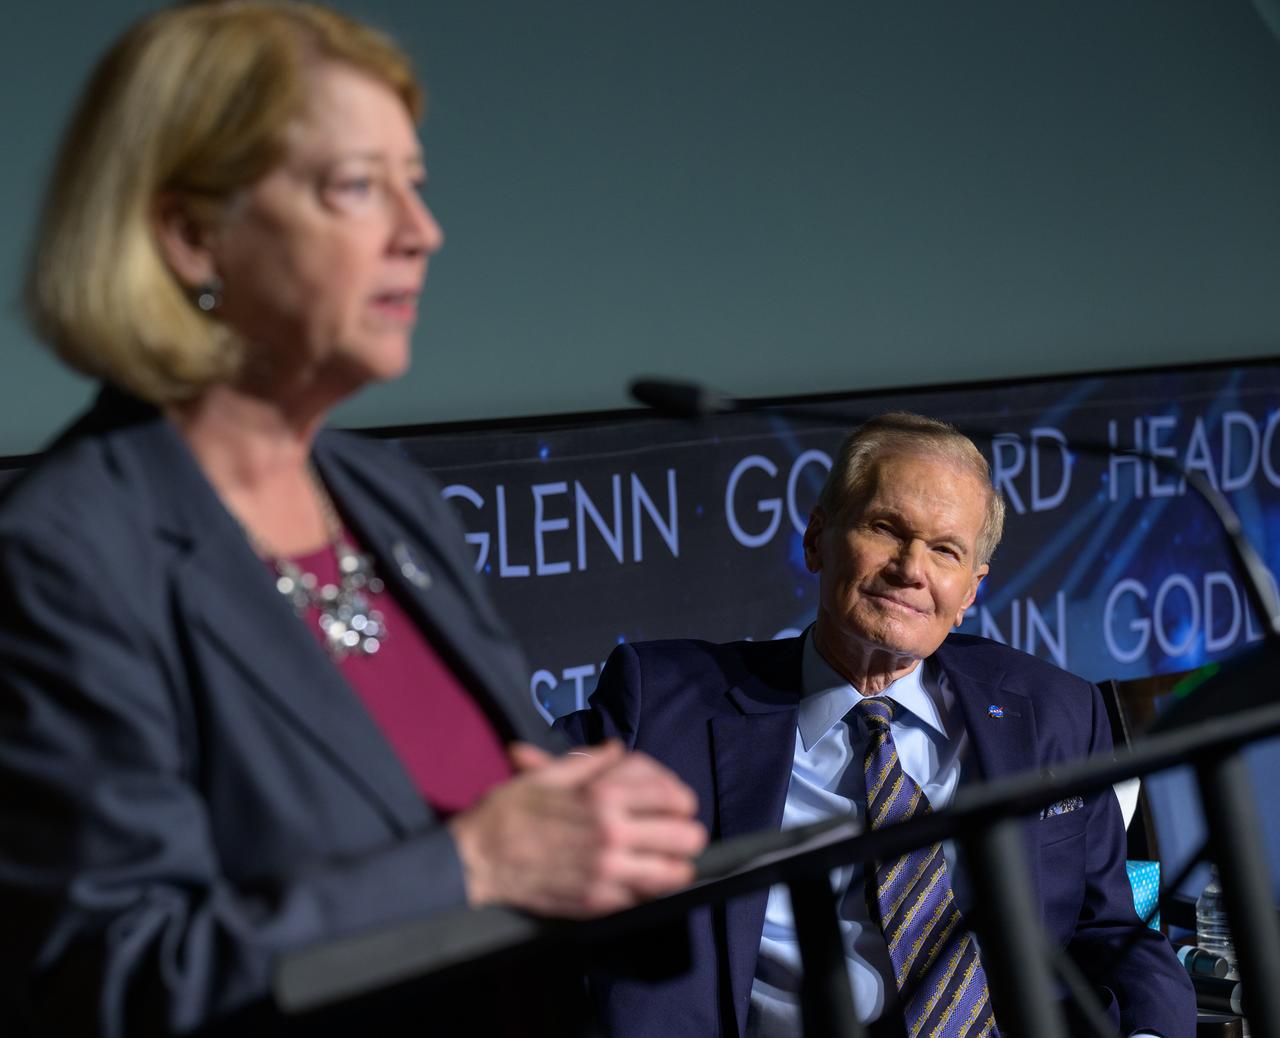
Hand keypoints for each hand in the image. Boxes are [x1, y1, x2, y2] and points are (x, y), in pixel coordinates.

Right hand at [447, 740, 706, 917]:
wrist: (478, 859)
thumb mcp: (548, 775)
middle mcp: (612, 833)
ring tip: (672, 864)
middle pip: (683, 836)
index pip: (670, 797)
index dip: (683, 800)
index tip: (682, 806)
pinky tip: (639, 882)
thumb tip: (615, 749)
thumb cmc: (509, 811)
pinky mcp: (596, 902)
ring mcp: (607, 871)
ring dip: (676, 867)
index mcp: (603, 796)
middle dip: (688, 834)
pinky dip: (646, 892)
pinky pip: (641, 900)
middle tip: (681, 835)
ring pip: (671, 875)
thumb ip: (590, 762)